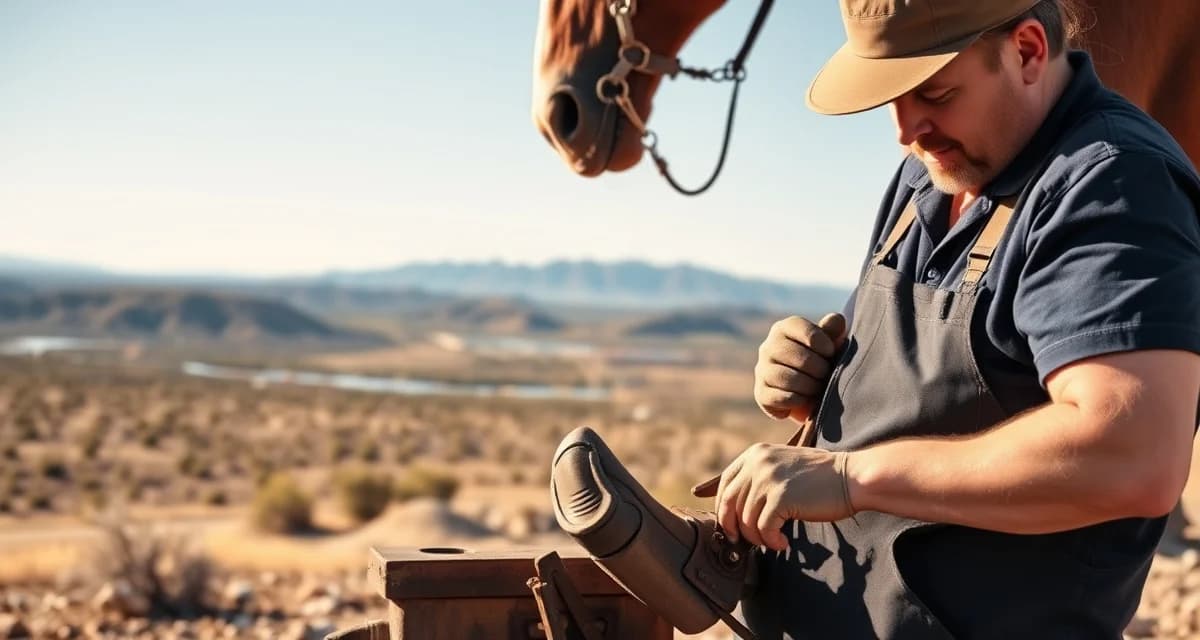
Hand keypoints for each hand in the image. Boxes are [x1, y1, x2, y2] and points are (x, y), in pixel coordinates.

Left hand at [715, 443, 854, 550]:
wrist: (852, 477)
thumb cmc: (820, 478)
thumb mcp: (782, 466)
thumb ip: (758, 478)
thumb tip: (732, 509)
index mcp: (755, 454)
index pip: (725, 484)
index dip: (723, 509)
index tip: (731, 526)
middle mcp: (757, 463)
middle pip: (729, 503)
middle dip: (733, 528)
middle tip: (745, 542)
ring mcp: (768, 479)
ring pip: (746, 520)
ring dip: (758, 538)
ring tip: (774, 540)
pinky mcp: (781, 497)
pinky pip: (763, 529)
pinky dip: (771, 541)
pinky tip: (783, 542)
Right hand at [754, 313, 846, 420]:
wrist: (807, 393)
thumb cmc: (820, 362)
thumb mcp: (828, 345)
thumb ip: (832, 331)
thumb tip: (836, 320)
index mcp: (783, 329)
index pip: (800, 327)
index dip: (821, 341)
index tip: (831, 352)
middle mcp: (768, 347)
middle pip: (800, 357)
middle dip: (820, 369)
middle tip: (826, 374)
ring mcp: (762, 370)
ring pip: (789, 379)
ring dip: (810, 386)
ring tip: (818, 388)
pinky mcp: (761, 393)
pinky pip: (781, 397)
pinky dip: (798, 400)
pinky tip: (805, 398)